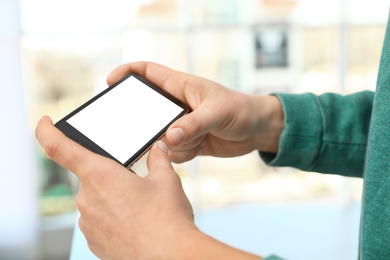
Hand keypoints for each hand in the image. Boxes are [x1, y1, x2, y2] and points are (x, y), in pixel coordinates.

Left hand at [35, 116, 261, 258]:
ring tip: (140, 209)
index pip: (60, 148)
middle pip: (91, 177)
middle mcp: (87, 198)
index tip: (44, 122)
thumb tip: (158, 147)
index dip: (47, 131)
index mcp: (99, 174)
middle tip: (136, 186)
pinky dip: (114, 218)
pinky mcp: (94, 241)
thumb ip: (158, 158)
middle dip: (111, 177)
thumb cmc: (165, 218)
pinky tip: (135, 224)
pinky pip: (99, 221)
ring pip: (97, 200)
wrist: (168, 257)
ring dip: (113, 199)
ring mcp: (88, 222)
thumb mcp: (166, 180)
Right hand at [108, 62, 283, 162]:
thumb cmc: (241, 110)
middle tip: (161, 132)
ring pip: (160, 136)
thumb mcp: (217, 113)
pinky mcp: (188, 141)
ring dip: (174, 144)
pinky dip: (183, 154)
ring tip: (199, 139)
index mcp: (181, 87)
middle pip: (148, 111)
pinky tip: (201, 147)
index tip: (110, 82)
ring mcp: (182, 124)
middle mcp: (177, 105)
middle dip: (149, 124)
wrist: (258, 130)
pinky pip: (172, 151)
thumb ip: (192, 125)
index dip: (127, 72)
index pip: (148, 72)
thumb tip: (168, 138)